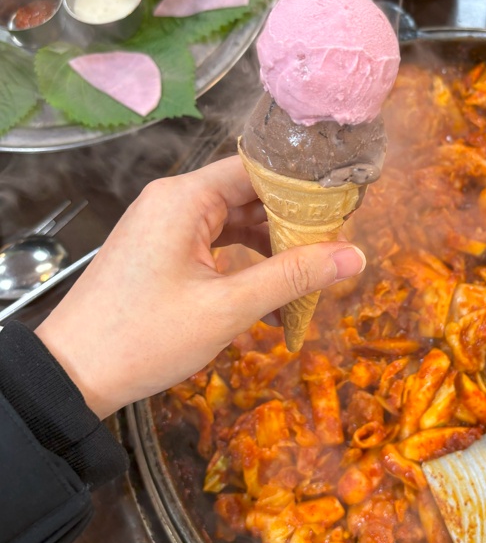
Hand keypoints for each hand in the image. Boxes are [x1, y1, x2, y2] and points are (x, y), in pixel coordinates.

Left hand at [35, 157, 365, 417]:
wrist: (73, 374)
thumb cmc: (145, 337)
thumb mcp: (227, 308)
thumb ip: (293, 276)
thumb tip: (355, 255)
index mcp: (185, 198)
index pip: (258, 169)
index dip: (303, 186)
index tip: (342, 206)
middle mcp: (173, 200)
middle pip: (248, 193)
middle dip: (291, 220)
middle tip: (334, 245)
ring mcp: (164, 224)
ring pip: (234, 219)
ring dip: (270, 244)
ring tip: (309, 272)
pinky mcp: (161, 249)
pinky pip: (214, 240)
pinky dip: (244, 260)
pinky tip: (269, 289)